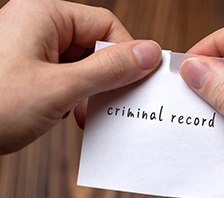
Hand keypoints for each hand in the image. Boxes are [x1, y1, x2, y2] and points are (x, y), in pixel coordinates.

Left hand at [0, 0, 160, 153]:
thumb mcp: (61, 88)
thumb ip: (109, 69)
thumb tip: (149, 53)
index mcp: (44, 15)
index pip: (105, 25)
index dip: (127, 52)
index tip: (140, 79)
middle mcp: (39, 27)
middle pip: (94, 45)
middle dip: (108, 77)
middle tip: (114, 102)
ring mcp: (33, 49)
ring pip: (83, 64)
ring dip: (92, 91)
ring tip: (86, 113)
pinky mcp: (31, 70)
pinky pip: (68, 77)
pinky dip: (77, 96)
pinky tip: (72, 115)